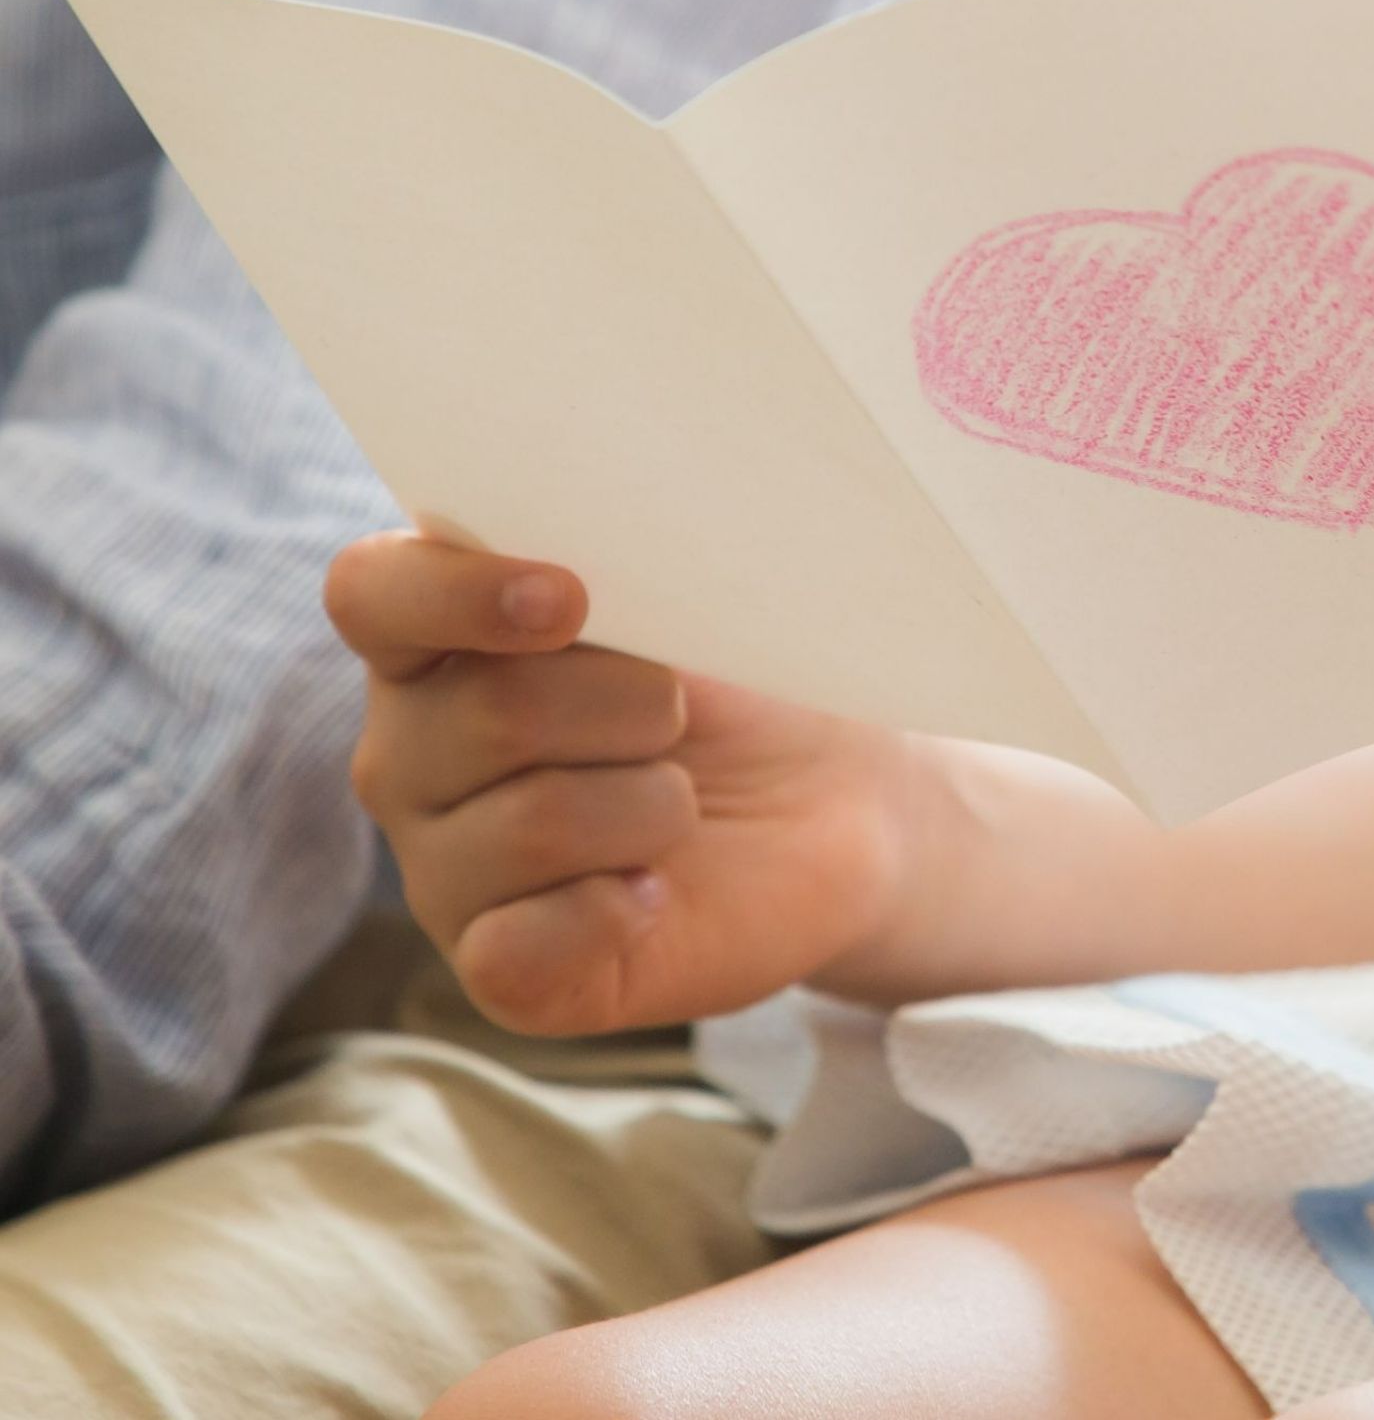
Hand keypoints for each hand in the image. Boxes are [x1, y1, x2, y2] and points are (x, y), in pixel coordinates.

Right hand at [327, 532, 935, 1034]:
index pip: (374, 593)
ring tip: (680, 806)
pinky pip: (522, 946)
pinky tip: (656, 892)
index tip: (568, 601)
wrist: (833, 805)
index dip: (454, 592)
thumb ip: (611, 571)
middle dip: (631, 706)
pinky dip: (619, 908)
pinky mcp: (498, 968)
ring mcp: (442, 868)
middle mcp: (410, 755)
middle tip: (681, 718)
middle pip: (485, 712)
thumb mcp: (687, 606)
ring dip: (652, 805)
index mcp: (435, 640)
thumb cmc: (743, 689)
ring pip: (532, 824)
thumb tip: (572, 576)